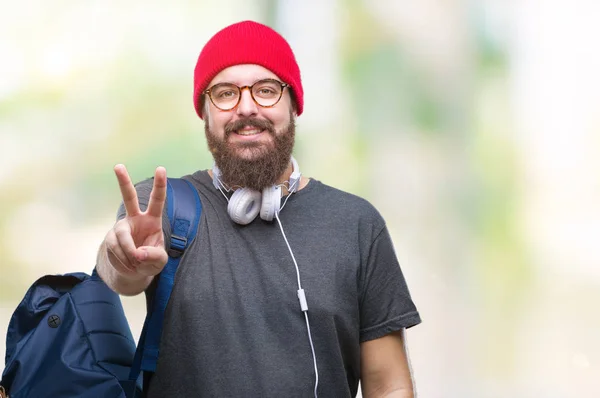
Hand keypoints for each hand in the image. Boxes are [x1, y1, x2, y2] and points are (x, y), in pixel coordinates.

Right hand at [104, 164, 168, 278]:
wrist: (134, 272)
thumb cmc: (150, 260)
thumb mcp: (159, 261)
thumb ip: (154, 256)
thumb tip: (137, 254)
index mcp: (152, 219)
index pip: (157, 200)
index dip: (160, 185)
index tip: (161, 168)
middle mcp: (135, 218)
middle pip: (128, 197)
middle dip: (123, 181)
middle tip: (118, 165)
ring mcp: (121, 227)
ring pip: (122, 237)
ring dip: (129, 254)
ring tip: (137, 264)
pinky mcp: (110, 238)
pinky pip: (115, 249)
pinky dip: (123, 260)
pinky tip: (129, 265)